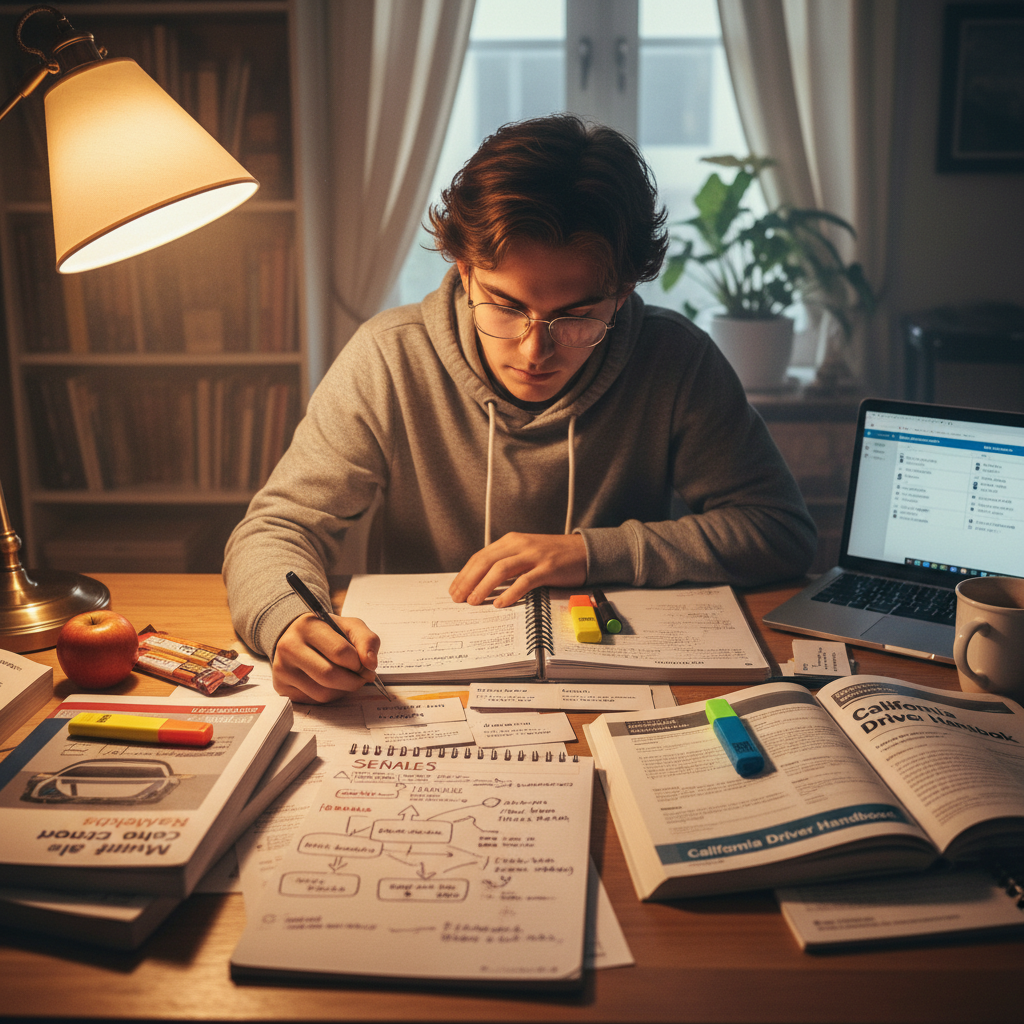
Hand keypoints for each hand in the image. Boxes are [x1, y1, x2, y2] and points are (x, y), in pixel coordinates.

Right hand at [272, 612, 380, 702]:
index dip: (359, 663)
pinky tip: (331, 684)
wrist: (297, 637)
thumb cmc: (327, 632)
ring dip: (343, 690)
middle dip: (353, 681)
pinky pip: (313, 700)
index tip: (366, 665)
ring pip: (322, 693)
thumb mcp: (350, 626)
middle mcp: (289, 647)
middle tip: (362, 677)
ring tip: (347, 679)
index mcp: (308, 626)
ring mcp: (282, 669)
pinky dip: (330, 696)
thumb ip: (367, 640)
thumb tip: (370, 664)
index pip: (340, 651)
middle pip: (330, 675)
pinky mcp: (281, 687)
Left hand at [450, 532, 586, 607]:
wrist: (583, 551)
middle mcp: (519, 545)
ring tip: (474, 601)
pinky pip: (525, 581)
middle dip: (468, 581)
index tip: (454, 589)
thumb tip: (480, 582)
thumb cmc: (552, 555)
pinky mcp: (548, 568)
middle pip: (486, 561)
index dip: (465, 574)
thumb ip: (505, 561)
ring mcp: (534, 556)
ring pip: (501, 569)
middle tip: (458, 598)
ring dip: (484, 586)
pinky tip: (500, 603)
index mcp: (511, 541)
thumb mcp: (524, 552)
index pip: (480, 556)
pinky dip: (510, 593)